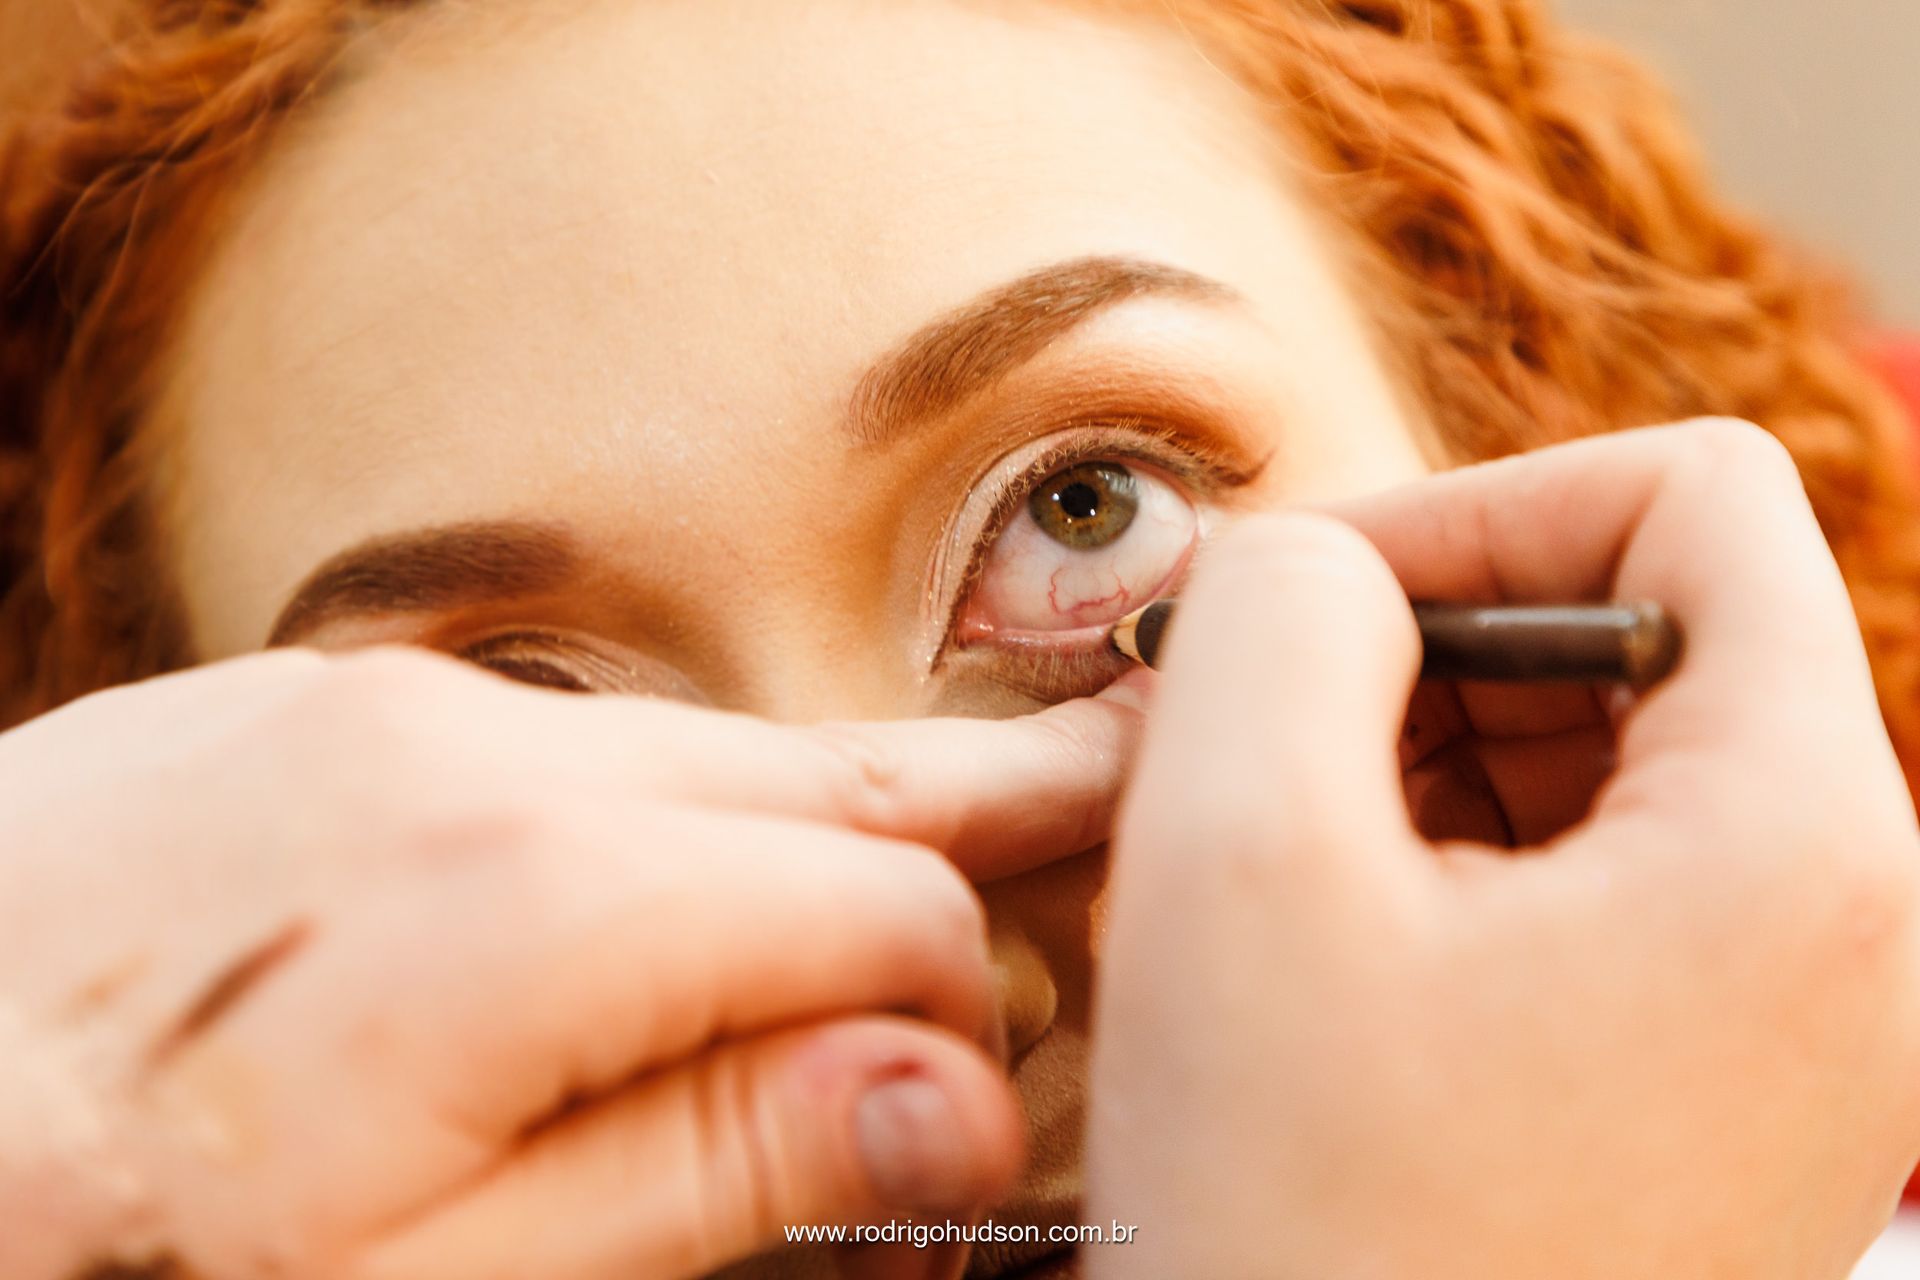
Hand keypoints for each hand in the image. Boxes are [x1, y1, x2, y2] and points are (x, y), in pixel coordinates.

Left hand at [0, 647, 1140, 1279]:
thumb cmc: (88, 1252)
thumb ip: (702, 1172)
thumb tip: (956, 1092)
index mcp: (536, 902)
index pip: (889, 911)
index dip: (978, 1002)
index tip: (1008, 1086)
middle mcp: (472, 748)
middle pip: (828, 782)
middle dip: (976, 826)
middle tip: (1112, 814)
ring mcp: (368, 703)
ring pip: (693, 755)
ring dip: (802, 834)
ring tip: (897, 892)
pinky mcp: (287, 706)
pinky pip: (543, 741)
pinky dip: (645, 809)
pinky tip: (652, 885)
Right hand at [1087, 421, 1919, 1277]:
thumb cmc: (1311, 1246)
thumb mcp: (1236, 862)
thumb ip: (1277, 609)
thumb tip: (1319, 562)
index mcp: (1805, 851)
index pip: (1692, 498)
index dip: (1475, 506)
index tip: (1312, 611)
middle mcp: (1856, 936)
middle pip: (1650, 629)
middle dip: (1425, 650)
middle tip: (1258, 748)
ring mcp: (1803, 1028)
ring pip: (1610, 761)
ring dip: (1420, 768)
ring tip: (1283, 879)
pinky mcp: (1722, 1091)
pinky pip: (1596, 889)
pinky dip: (1448, 873)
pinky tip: (1333, 961)